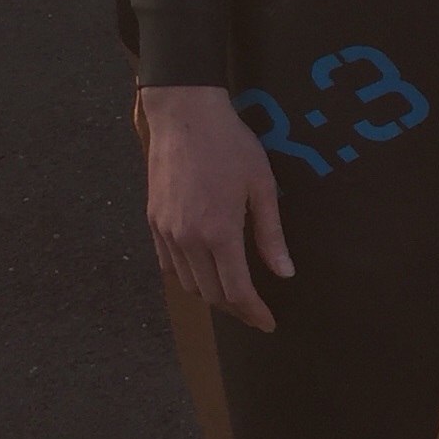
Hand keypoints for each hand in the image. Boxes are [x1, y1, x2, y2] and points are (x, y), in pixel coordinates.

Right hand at [141, 84, 292, 328]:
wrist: (185, 115)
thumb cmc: (230, 145)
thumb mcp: (262, 186)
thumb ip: (271, 234)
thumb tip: (285, 273)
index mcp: (220, 232)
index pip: (237, 291)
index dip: (254, 312)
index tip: (268, 323)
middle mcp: (188, 239)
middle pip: (211, 294)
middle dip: (235, 309)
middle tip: (255, 312)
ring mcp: (167, 232)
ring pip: (187, 283)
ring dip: (211, 295)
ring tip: (232, 294)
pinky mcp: (153, 221)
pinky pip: (168, 264)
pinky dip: (187, 277)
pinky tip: (203, 272)